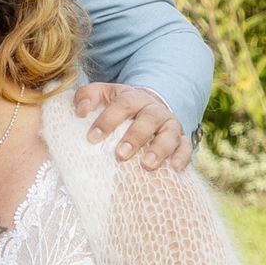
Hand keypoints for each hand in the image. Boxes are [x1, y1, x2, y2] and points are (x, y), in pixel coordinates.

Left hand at [75, 82, 192, 172]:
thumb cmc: (120, 107)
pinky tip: (174, 168)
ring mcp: (169, 124)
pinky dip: (181, 156)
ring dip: (159, 148)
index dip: (108, 119)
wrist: (149, 108)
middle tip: (120, 154)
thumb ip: (87, 96)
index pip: (123, 104)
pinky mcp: (181, 139)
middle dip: (135, 137)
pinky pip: (185, 147)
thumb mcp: (104, 96)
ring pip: (169, 133)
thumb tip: (80, 110)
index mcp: (133, 97)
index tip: (92, 137)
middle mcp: (154, 109)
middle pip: (148, 118)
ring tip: (147, 165)